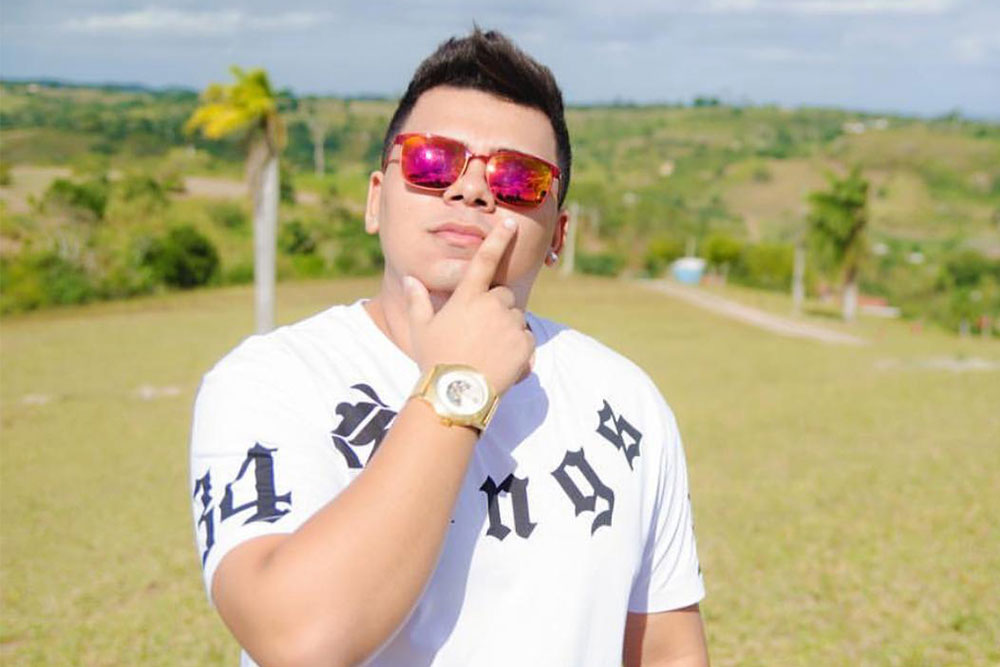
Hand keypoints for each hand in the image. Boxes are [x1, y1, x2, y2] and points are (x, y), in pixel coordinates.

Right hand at [404, 218, 533, 395]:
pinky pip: (526, 340)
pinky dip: (518, 349)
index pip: (485, 259)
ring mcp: (511, 324)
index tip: (510, 224)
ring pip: (515, 318)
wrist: (457, 393)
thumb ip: (417, 300)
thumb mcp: (420, 328)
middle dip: (495, 308)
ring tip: (486, 352)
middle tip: (478, 334)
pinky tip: (499, 364)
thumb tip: (410, 279)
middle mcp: (493, 305)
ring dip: (506, 329)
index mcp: (468, 296)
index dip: (498, 239)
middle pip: (503, 295)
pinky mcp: (525, 344)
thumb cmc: (435, 359)